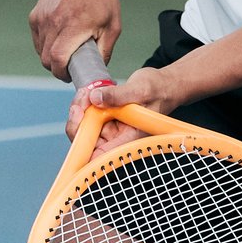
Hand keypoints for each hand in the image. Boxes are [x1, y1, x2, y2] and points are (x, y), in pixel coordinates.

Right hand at [29, 0, 121, 81]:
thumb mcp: (112, 26)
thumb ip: (105, 50)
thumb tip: (99, 71)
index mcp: (73, 27)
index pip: (57, 60)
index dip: (62, 73)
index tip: (71, 76)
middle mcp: (54, 23)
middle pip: (46, 60)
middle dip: (57, 69)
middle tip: (70, 67)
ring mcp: (42, 19)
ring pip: (40, 51)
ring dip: (51, 58)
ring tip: (66, 52)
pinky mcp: (35, 16)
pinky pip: (38, 40)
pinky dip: (46, 46)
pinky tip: (59, 40)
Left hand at [66, 67, 180, 159]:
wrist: (163, 86)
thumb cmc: (158, 90)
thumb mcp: (139, 89)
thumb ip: (118, 95)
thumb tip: (95, 98)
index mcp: (129, 140)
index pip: (101, 156)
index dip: (84, 146)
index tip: (80, 122)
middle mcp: (119, 139)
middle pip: (88, 143)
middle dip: (78, 121)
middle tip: (83, 98)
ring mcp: (112, 131)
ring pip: (85, 129)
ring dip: (80, 110)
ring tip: (87, 92)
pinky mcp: (107, 121)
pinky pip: (88, 118)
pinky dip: (84, 105)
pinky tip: (89, 92)